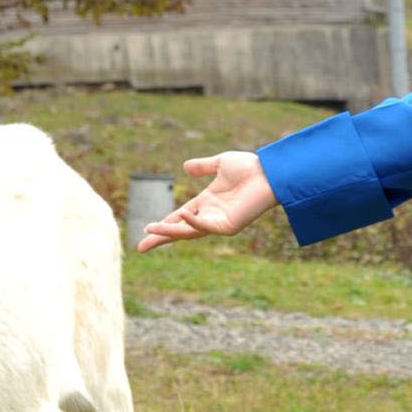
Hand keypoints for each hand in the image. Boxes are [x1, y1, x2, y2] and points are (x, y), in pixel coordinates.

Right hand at [136, 151, 277, 250]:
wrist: (270, 171)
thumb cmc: (250, 167)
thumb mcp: (221, 163)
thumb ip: (203, 167)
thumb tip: (185, 167)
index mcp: (208, 202)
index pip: (180, 216)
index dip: (164, 222)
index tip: (147, 228)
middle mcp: (211, 215)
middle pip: (180, 230)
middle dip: (161, 238)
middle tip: (141, 248)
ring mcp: (219, 222)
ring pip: (188, 232)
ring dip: (169, 231)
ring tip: (150, 230)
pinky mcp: (229, 226)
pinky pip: (205, 226)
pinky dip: (192, 222)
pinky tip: (182, 216)